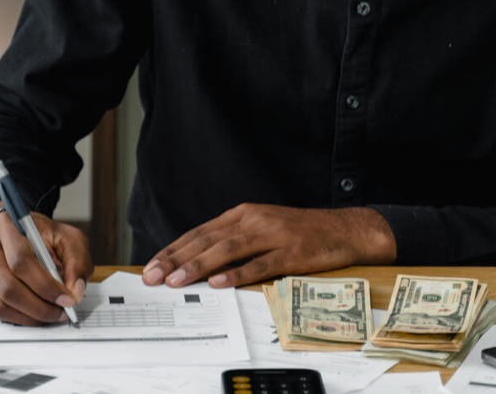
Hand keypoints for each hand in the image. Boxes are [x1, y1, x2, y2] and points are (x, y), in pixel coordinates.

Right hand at [0, 200, 92, 324]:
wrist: (6, 229)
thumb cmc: (37, 234)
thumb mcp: (65, 237)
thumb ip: (76, 261)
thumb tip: (75, 291)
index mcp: (6, 224)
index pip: (22, 261)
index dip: (46, 285)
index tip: (66, 300)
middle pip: (7, 286)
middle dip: (38, 306)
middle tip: (59, 313)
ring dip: (27, 316)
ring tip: (48, 316)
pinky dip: (14, 317)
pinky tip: (31, 314)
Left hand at [142, 203, 395, 288]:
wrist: (344, 229)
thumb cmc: (300, 232)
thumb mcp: (262, 227)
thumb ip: (233, 239)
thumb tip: (198, 261)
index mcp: (243, 214)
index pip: (199, 232)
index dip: (173, 250)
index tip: (151, 266)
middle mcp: (254, 220)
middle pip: (207, 240)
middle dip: (176, 259)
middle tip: (153, 276)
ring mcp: (272, 235)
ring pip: (228, 250)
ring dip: (199, 266)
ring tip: (177, 280)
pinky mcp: (291, 251)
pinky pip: (260, 264)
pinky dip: (238, 273)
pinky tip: (220, 282)